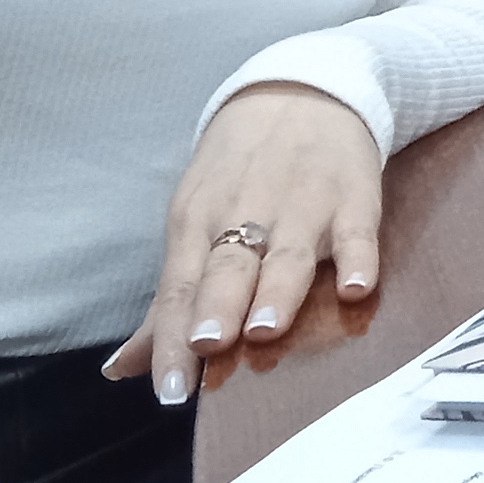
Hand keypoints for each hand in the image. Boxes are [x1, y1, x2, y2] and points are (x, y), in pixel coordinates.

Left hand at [100, 82, 380, 405]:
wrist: (303, 91)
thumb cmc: (240, 172)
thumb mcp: (193, 223)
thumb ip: (167, 302)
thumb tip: (123, 369)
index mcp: (197, 223)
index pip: (178, 288)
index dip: (171, 340)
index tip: (169, 391)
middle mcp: (246, 214)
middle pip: (227, 268)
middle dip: (216, 307)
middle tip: (207, 345)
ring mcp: (303, 205)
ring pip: (288, 254)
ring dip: (277, 289)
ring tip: (265, 328)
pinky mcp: (354, 196)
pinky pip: (358, 231)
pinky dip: (359, 258)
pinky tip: (358, 288)